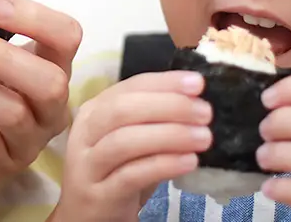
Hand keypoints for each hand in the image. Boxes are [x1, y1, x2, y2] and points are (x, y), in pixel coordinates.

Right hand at [51, 71, 211, 221]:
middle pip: (123, 110)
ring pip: (125, 141)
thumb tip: (195, 101)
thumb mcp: (133, 140)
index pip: (130, 86)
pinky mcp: (98, 194)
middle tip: (204, 112)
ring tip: (204, 138)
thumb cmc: (116, 171)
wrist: (88, 216)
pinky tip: (189, 162)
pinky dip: (163, 165)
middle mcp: (85, 133)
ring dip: (169, 135)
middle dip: (168, 106)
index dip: (164, 83)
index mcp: (95, 110)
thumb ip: (154, 120)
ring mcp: (88, 164)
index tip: (198, 83)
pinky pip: (131, 175)